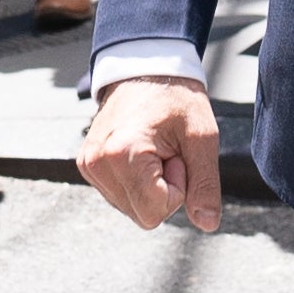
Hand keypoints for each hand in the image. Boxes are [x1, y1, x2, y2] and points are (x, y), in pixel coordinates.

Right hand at [81, 73, 223, 233]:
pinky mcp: (86, 165)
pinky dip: (136, 181)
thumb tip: (207, 224)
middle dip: (163, 189)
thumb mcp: (202, 138)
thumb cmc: (176, 98)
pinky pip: (120, 196)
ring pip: (132, 209)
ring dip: (150, 186)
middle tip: (167, 151)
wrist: (146, 68)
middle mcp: (97, 163)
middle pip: (143, 215)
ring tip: (154, 148)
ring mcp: (88, 165)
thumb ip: (205, 185)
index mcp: (123, 153)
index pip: (155, 212)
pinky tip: (140, 152)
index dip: (178, 189)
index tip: (176, 155)